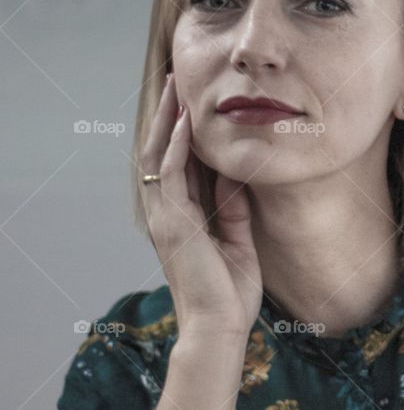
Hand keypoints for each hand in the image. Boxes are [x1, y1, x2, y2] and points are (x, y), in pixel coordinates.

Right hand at [140, 72, 262, 339]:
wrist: (219, 327)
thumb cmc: (230, 295)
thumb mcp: (238, 242)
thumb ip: (233, 210)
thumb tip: (237, 176)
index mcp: (181, 218)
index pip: (178, 165)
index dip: (183, 132)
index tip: (192, 102)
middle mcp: (167, 213)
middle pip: (161, 152)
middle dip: (168, 115)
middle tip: (176, 81)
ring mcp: (165, 217)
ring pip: (159, 156)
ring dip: (168, 119)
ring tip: (176, 87)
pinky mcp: (173, 223)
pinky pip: (171, 173)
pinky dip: (179, 144)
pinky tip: (187, 120)